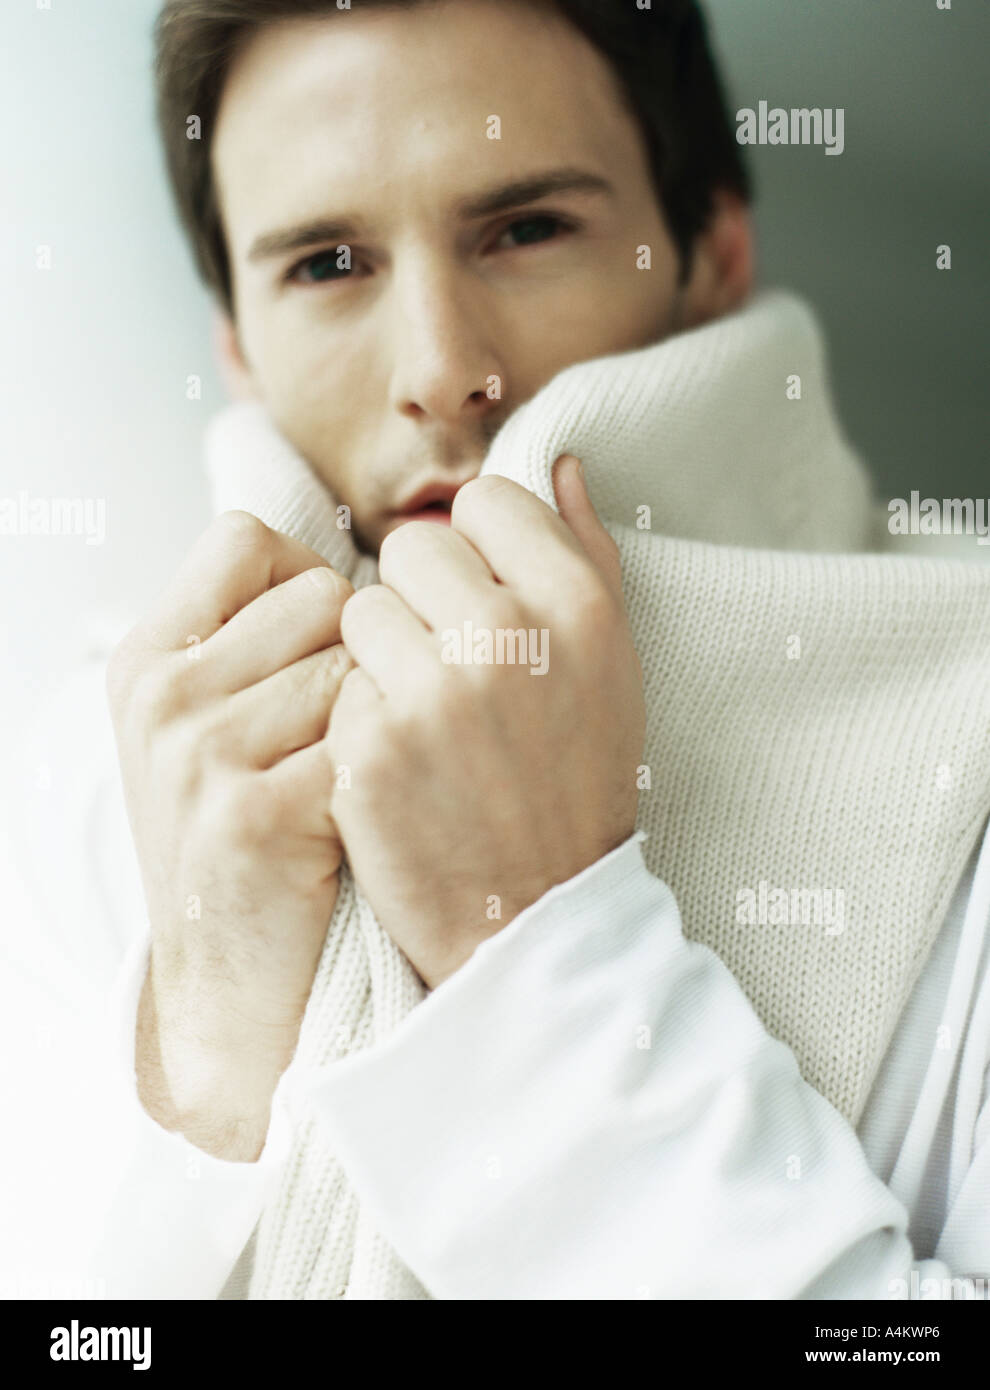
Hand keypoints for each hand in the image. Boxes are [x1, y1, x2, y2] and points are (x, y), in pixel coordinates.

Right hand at [106, 511, 353, 1157]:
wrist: (233, 982)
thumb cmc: (247, 838)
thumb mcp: (209, 726)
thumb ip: (251, 638)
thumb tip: (358, 557)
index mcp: (146, 658)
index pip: (247, 538)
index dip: (308, 578)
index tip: (323, 647)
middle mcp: (160, 695)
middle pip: (322, 594)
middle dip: (357, 654)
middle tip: (341, 735)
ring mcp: (199, 754)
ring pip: (359, 663)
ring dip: (379, 717)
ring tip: (346, 780)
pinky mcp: (255, 815)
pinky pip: (370, 736)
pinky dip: (387, 774)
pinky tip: (361, 819)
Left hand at [328, 456, 644, 988]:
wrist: (536, 917)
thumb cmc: (575, 781)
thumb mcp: (614, 667)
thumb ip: (587, 555)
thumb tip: (559, 461)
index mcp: (577, 607)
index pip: (486, 501)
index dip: (476, 553)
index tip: (485, 608)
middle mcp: (509, 637)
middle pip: (411, 546)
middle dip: (420, 599)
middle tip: (449, 672)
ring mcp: (434, 693)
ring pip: (359, 609)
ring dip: (378, 657)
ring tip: (423, 718)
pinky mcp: (371, 748)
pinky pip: (336, 684)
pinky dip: (357, 720)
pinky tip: (399, 766)